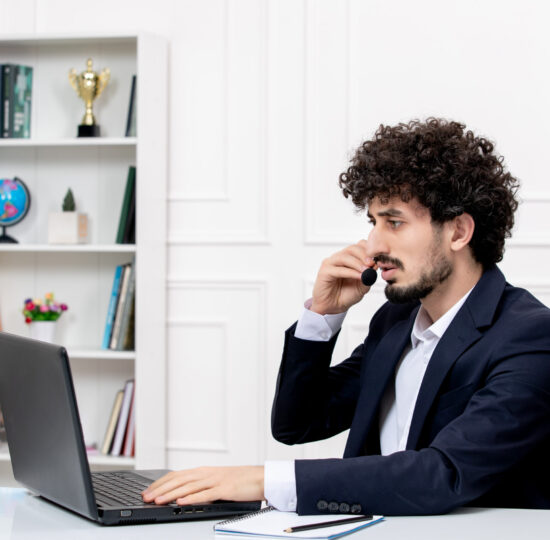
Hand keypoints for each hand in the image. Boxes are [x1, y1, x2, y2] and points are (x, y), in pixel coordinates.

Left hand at [142, 466, 264, 504]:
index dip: (161, 483)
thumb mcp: (216, 481)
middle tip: (146, 497)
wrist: (260, 477)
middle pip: (179, 480)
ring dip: (171, 494)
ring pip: (188, 486)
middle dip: (160, 489)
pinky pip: (205, 494)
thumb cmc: (240, 481)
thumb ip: (201, 485)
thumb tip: (182, 494)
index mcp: (204, 471)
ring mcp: (215, 480)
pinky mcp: (225, 489)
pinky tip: (181, 502)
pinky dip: (192, 498)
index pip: (177, 475)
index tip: (148, 490)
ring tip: (158, 500)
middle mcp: (207, 473)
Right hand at [311, 240, 375, 314]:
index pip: (359, 246)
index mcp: (349, 258)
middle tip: (372, 263)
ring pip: (344, 257)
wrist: (334, 308)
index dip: (369, 250)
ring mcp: (330, 264)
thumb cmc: (346, 295)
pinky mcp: (324, 272)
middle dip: (364, 255)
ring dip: (357, 263)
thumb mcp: (363, 285)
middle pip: (352, 248)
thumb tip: (375, 265)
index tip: (378, 259)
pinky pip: (338, 269)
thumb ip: (369, 275)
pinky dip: (350, 272)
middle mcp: (339, 258)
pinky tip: (359, 276)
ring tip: (366, 271)